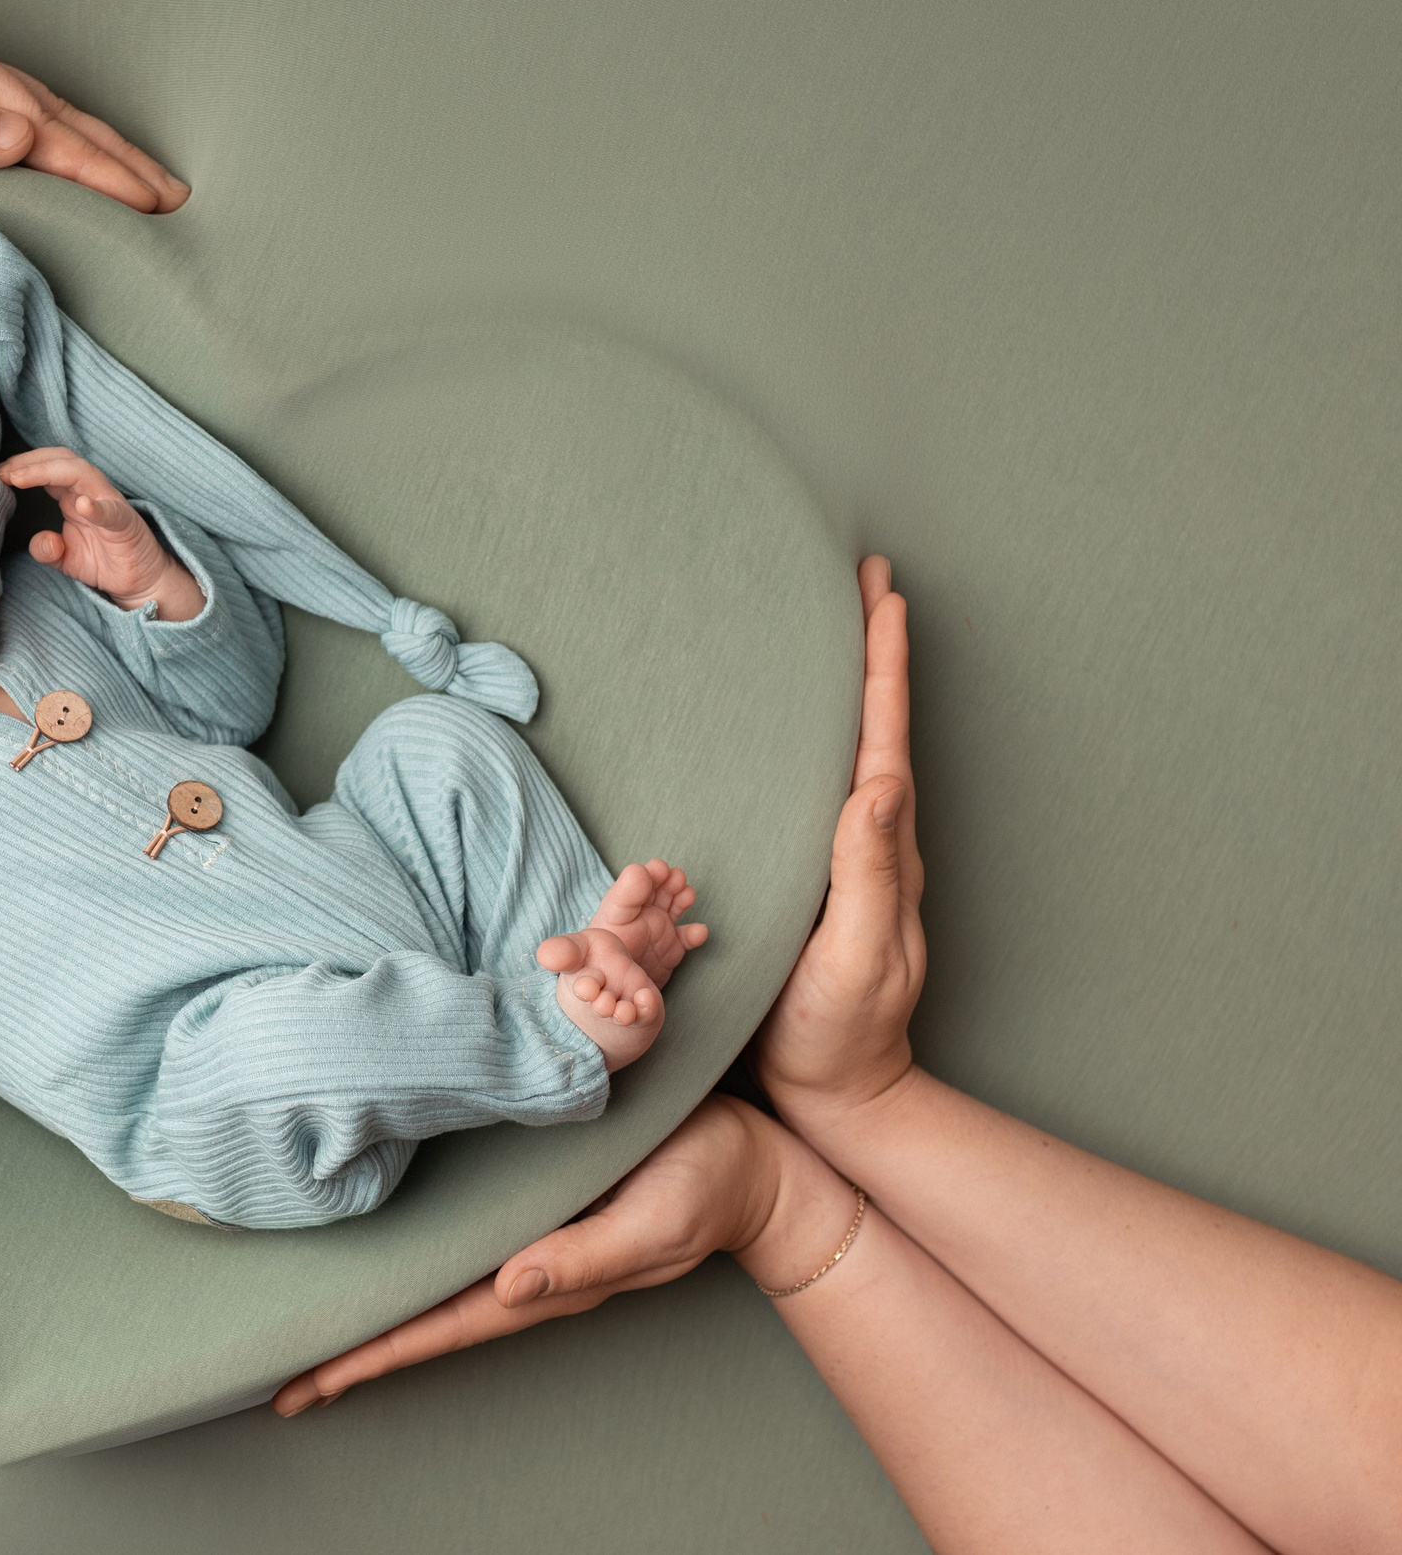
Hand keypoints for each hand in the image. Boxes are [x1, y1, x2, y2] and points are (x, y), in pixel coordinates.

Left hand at [0, 10, 189, 215]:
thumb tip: (17, 138)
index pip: (36, 123)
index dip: (98, 167)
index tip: (150, 204)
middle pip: (46, 116)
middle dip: (112, 158)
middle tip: (170, 198)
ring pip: (26, 126)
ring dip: (85, 159)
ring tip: (134, 190)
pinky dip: (39, 164)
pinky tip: (52, 185)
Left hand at [0, 448, 205, 619]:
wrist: (138, 581)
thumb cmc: (104, 561)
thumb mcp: (65, 558)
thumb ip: (46, 549)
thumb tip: (42, 541)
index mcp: (74, 496)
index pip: (47, 468)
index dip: (21, 466)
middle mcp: (91, 492)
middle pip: (61, 460)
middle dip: (29, 461)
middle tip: (2, 472)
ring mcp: (109, 504)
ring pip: (82, 473)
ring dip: (48, 471)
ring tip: (21, 478)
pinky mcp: (126, 524)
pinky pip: (111, 511)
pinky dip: (96, 507)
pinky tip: (81, 505)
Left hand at [273, 1097, 799, 1414]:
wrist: (753, 1156)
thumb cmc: (706, 1188)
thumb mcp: (653, 1228)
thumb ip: (585, 1260)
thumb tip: (510, 1288)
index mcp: (544, 1278)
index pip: (441, 1327)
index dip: (373, 1354)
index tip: (309, 1384)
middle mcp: (521, 1258)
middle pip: (421, 1309)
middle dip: (353, 1341)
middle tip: (278, 1370)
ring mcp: (521, 1225)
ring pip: (432, 1270)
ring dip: (374, 1293)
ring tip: (305, 1312)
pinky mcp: (527, 1183)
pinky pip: (456, 1223)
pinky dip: (408, 1236)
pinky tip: (374, 1236)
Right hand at [754, 556, 927, 1128]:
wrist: (833, 1094)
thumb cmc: (842, 1032)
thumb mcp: (859, 955)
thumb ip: (868, 873)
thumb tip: (878, 782)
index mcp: (880, 848)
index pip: (883, 737)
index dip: (881, 664)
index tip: (879, 593)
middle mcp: (867, 843)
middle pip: (871, 725)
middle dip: (870, 648)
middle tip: (862, 578)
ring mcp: (840, 861)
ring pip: (846, 750)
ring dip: (846, 685)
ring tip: (835, 627)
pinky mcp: (809, 881)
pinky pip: (814, 787)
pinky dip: (812, 738)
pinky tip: (790, 729)